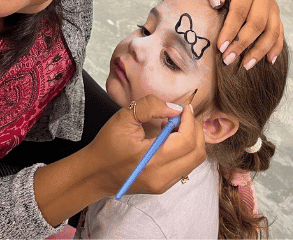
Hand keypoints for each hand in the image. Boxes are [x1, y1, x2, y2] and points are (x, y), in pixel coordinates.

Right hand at [86, 95, 204, 195]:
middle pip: (197, 152)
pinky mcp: (163, 186)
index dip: (189, 120)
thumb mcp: (124, 117)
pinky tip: (169, 138)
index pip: (186, 140)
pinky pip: (185, 166)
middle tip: (181, 115)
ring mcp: (164, 184)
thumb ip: (150, 107)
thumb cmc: (107, 145)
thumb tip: (174, 108)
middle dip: (194, 129)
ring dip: (191, 139)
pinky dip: (185, 149)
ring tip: (173, 125)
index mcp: (152, 160)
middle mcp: (162, 177)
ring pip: (194, 160)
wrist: (95, 173)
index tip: (184, 107)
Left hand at [204, 0, 282, 68]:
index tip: (220, 46)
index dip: (230, 30)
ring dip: (259, 50)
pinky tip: (268, 60)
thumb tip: (215, 3)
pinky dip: (275, 47)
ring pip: (271, 31)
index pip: (240, 11)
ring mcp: (271, 6)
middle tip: (228, 59)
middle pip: (256, 24)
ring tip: (245, 65)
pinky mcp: (275, 14)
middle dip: (242, 44)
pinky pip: (279, 32)